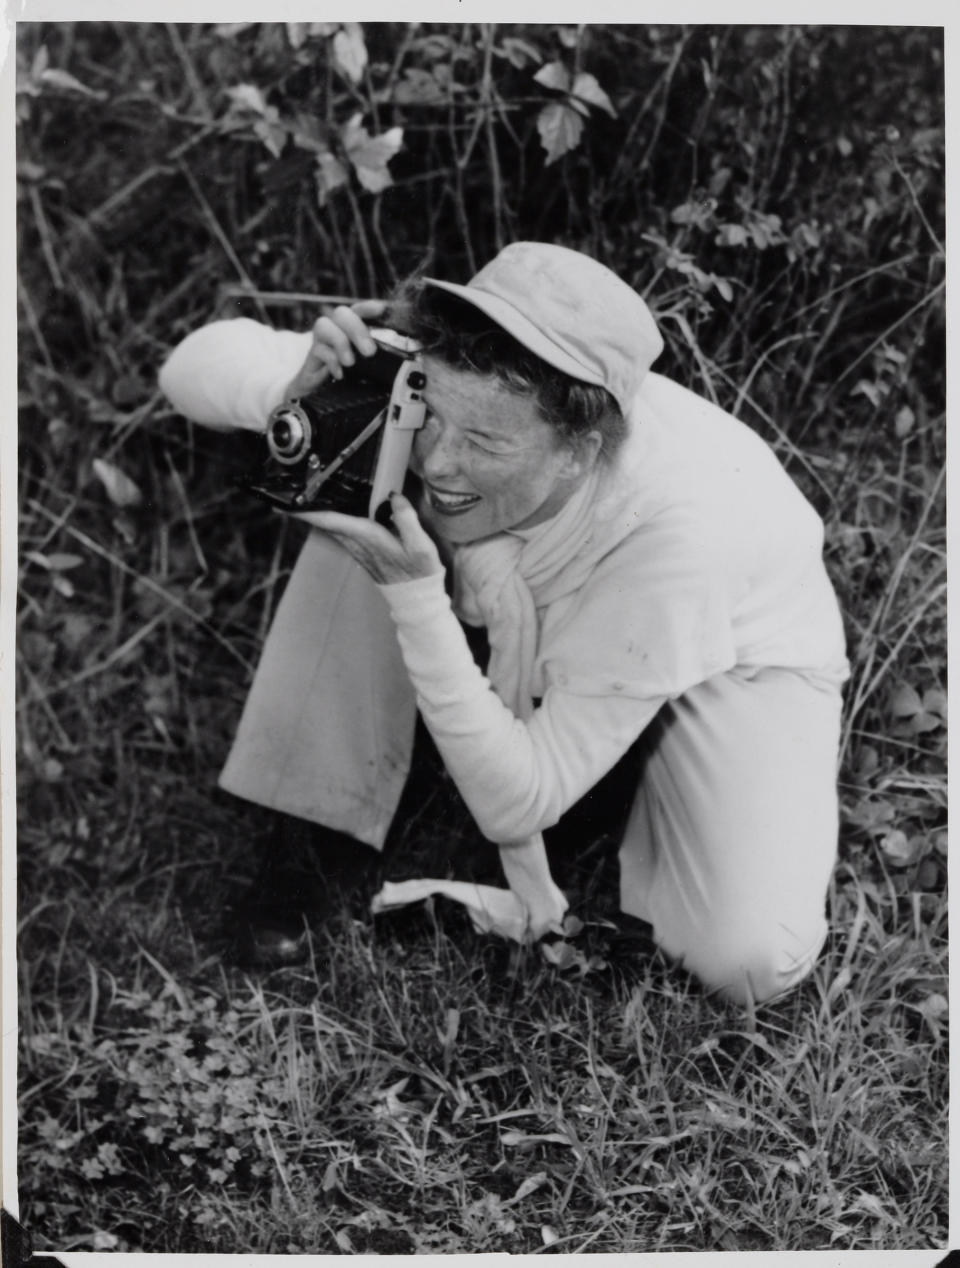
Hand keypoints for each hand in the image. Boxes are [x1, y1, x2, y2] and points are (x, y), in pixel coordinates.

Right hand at [283, 299, 387, 398]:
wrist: (321, 395)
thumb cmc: (350, 378)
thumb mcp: (368, 367)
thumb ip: (378, 360)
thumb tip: (399, 365)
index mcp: (353, 328)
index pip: (359, 310)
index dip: (369, 307)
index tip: (382, 310)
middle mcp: (336, 329)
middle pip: (341, 313)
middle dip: (356, 329)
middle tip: (369, 352)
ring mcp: (321, 341)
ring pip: (323, 325)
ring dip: (340, 342)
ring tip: (350, 363)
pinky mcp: (312, 357)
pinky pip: (317, 350)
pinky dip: (330, 360)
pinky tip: (340, 374)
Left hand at [295, 492, 443, 584]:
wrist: (417, 597)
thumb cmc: (419, 572)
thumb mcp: (421, 545)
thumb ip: (406, 518)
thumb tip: (394, 496)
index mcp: (367, 536)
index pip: (329, 520)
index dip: (306, 511)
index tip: (284, 503)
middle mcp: (356, 543)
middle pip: (324, 522)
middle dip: (306, 507)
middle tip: (287, 492)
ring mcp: (357, 549)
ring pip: (330, 527)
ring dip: (317, 513)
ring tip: (307, 497)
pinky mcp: (361, 551)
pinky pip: (340, 531)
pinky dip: (331, 519)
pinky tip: (334, 511)